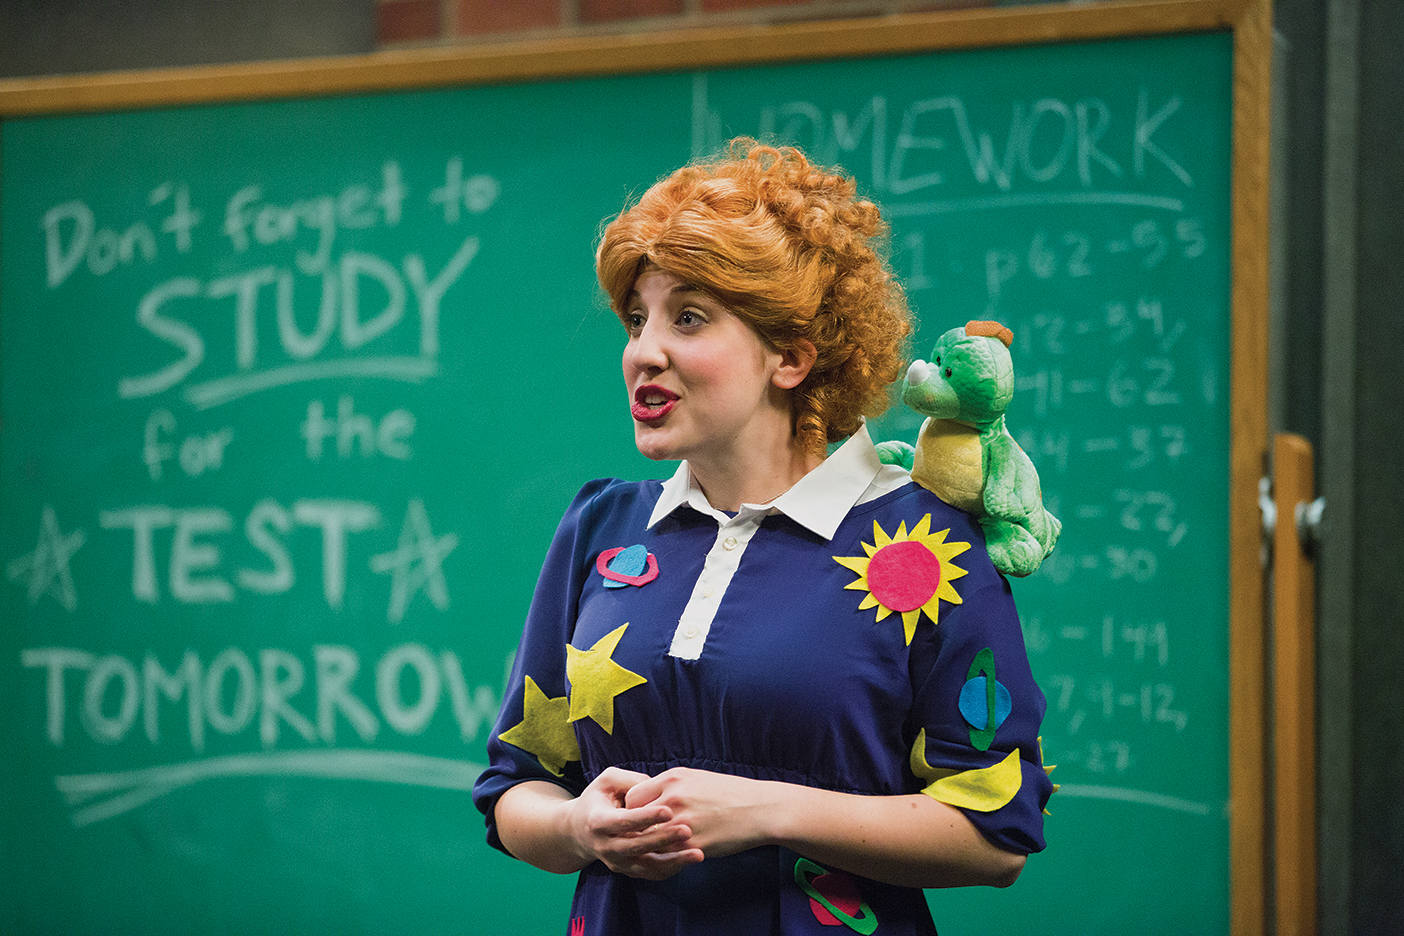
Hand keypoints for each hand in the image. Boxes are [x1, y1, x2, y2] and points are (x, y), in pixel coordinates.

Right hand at [566, 767, 704, 879]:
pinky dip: (671, 868)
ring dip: (673, 861)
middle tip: (688, 830)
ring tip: (697, 854)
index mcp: (598, 821)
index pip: (623, 821)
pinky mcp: (628, 870)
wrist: (581, 830)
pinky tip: (689, 858)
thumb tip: (655, 786)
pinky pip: (651, 874)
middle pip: (636, 847)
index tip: (668, 810)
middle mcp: (606, 846)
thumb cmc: (599, 798)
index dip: (645, 817)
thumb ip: (630, 781)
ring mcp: (617, 862)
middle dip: (663, 839)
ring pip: (646, 866)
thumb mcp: (607, 780)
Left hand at [622, 767, 778, 859]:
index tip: (640, 819)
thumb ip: (669, 787)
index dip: (633, 811)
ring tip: (654, 849)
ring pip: (649, 841)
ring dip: (650, 846)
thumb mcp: (695, 778)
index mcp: (672, 779)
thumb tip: (647, 798)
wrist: (759, 809)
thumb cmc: (728, 793)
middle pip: (635, 820)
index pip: (632, 798)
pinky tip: (674, 856)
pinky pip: (668, 856)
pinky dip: (667, 858)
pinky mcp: (693, 845)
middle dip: (636, 831)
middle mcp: (673, 799)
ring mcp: (682, 823)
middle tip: (642, 837)